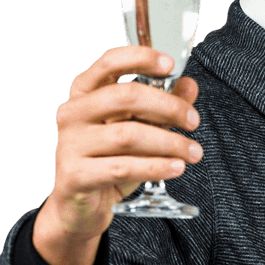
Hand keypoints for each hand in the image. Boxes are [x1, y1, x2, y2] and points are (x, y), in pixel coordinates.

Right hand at [33, 47, 201, 264]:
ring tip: (193, 152)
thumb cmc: (108, 160)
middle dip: (168, 107)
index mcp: (84, 93)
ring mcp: (70, 144)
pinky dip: (156, 166)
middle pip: (125, 97)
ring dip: (169, 142)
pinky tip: (176, 167)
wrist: (80, 206)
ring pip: (128, 135)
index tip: (170, 65)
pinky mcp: (76, 174)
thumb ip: (162, 106)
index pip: (109, 62)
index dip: (140, 58)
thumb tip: (189, 85)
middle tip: (193, 121)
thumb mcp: (138, 129)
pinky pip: (122, 167)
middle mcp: (73, 113)